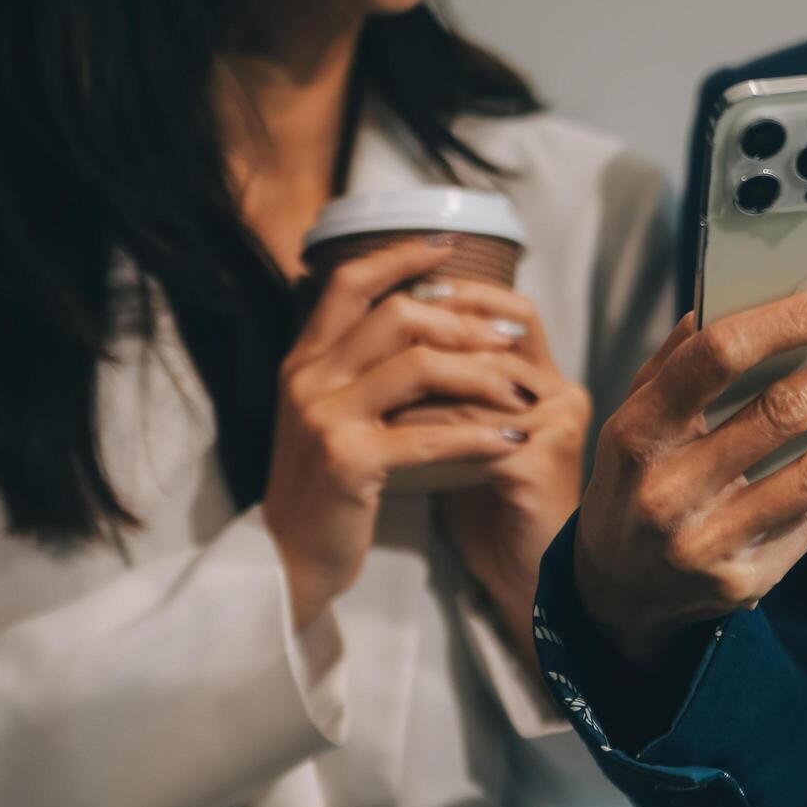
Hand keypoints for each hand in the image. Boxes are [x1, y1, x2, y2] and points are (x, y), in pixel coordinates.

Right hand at [263, 242, 533, 631]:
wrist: (287, 560)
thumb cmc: (324, 488)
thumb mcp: (331, 416)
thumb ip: (359, 369)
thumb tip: (419, 319)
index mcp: (304, 361)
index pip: (351, 283)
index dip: (400, 257)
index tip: (450, 245)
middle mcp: (308, 379)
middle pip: (397, 316)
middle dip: (463, 322)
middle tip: (511, 337)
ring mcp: (324, 419)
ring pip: (418, 366)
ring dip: (480, 374)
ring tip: (520, 391)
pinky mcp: (347, 463)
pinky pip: (428, 434)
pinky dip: (477, 436)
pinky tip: (511, 441)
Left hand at [404, 282, 591, 650]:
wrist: (520, 575)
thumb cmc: (488, 504)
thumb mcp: (468, 429)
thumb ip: (452, 383)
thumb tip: (395, 324)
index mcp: (551, 382)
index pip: (515, 314)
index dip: (464, 294)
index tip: (402, 290)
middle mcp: (564, 396)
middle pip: (499, 335)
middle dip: (435, 329)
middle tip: (377, 329)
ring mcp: (556, 429)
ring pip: (479, 382)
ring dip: (419, 381)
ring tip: (369, 382)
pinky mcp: (539, 465)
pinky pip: (472, 432)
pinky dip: (426, 430)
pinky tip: (388, 433)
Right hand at [575, 288, 806, 667]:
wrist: (617, 596)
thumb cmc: (635, 485)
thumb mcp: (633, 423)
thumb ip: (676, 364)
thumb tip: (729, 300)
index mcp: (639, 432)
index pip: (716, 357)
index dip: (786, 322)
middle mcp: (671, 488)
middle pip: (782, 412)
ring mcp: (707, 540)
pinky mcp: (741, 581)